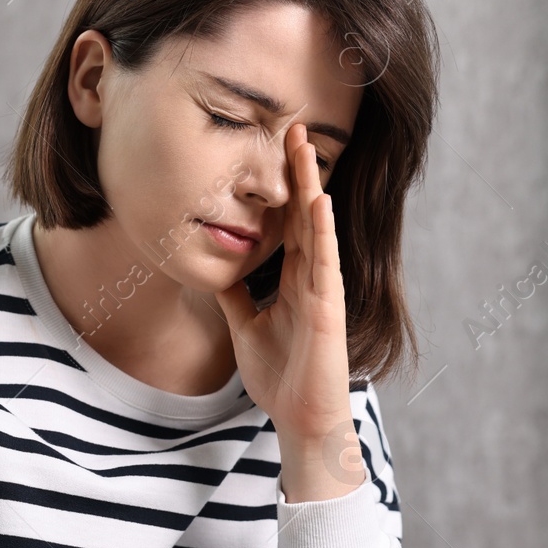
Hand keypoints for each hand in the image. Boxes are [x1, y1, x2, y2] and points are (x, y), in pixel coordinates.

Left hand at [216, 122, 361, 502]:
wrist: (300, 420)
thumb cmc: (280, 377)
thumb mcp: (246, 327)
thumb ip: (238, 297)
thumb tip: (219, 270)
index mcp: (294, 280)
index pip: (289, 224)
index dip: (284, 187)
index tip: (276, 149)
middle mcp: (312, 278)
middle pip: (304, 214)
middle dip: (300, 172)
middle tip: (295, 128)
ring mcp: (323, 291)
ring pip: (317, 228)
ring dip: (312, 187)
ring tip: (306, 149)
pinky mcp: (328, 308)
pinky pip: (326, 263)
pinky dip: (322, 232)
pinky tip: (319, 202)